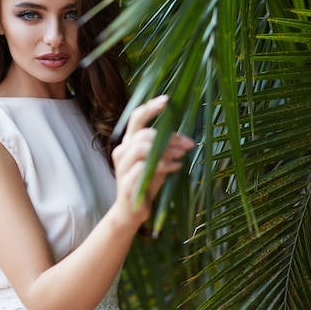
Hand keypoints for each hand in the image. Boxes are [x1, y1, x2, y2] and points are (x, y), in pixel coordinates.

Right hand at [111, 95, 194, 226]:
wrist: (132, 211)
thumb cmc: (147, 182)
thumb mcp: (158, 161)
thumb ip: (165, 147)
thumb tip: (185, 137)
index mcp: (129, 142)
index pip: (136, 118)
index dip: (150, 107)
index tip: (167, 100)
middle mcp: (122, 151)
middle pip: (143, 134)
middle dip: (169, 137)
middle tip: (189, 143)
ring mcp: (122, 167)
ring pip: (141, 148)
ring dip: (165, 150)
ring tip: (181, 155)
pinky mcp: (126, 183)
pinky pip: (143, 168)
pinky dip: (163, 166)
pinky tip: (176, 168)